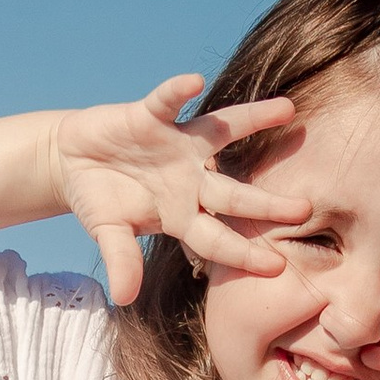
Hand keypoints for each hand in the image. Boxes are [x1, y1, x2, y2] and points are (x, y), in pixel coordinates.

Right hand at [51, 78, 304, 305]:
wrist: (74, 161)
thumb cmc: (99, 201)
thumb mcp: (108, 233)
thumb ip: (121, 260)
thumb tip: (124, 297)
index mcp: (181, 215)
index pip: (218, 240)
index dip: (243, 253)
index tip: (277, 267)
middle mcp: (190, 180)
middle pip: (234, 194)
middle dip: (267, 203)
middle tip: (305, 209)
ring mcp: (177, 146)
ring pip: (222, 132)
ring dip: (253, 119)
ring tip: (288, 109)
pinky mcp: (152, 116)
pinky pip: (167, 102)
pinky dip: (177, 91)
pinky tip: (195, 81)